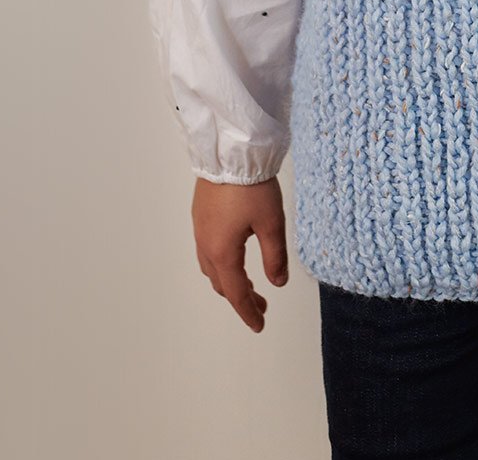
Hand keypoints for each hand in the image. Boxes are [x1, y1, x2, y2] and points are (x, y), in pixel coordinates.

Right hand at [192, 175, 289, 332]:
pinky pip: (207, 251)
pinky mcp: (200, 215)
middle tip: (262, 306)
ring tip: (251, 285)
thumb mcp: (271, 223)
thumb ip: (274, 256)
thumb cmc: (252, 187)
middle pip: (222, 283)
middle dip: (241, 298)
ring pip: (212, 268)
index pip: (236, 293)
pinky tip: (234, 256)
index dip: (248, 311)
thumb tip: (277, 283)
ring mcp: (200, 230)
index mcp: (222, 252)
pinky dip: (222, 264)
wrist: (229, 153)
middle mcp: (206, 245)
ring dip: (230, 281)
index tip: (260, 325)